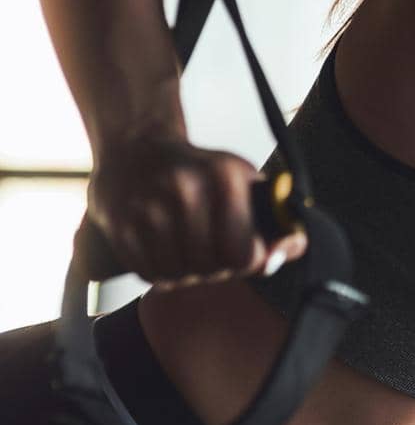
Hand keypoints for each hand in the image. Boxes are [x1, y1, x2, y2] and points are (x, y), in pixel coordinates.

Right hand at [86, 130, 306, 290]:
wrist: (136, 149)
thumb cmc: (199, 172)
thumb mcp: (244, 182)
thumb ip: (275, 219)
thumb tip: (285, 253)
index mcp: (225, 176)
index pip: (243, 254)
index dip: (248, 262)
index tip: (245, 253)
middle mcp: (186, 189)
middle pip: (211, 268)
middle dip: (217, 268)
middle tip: (214, 251)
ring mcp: (149, 208)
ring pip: (179, 275)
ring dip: (188, 273)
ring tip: (189, 249)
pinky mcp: (120, 225)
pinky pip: (149, 274)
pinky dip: (161, 271)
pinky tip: (165, 249)